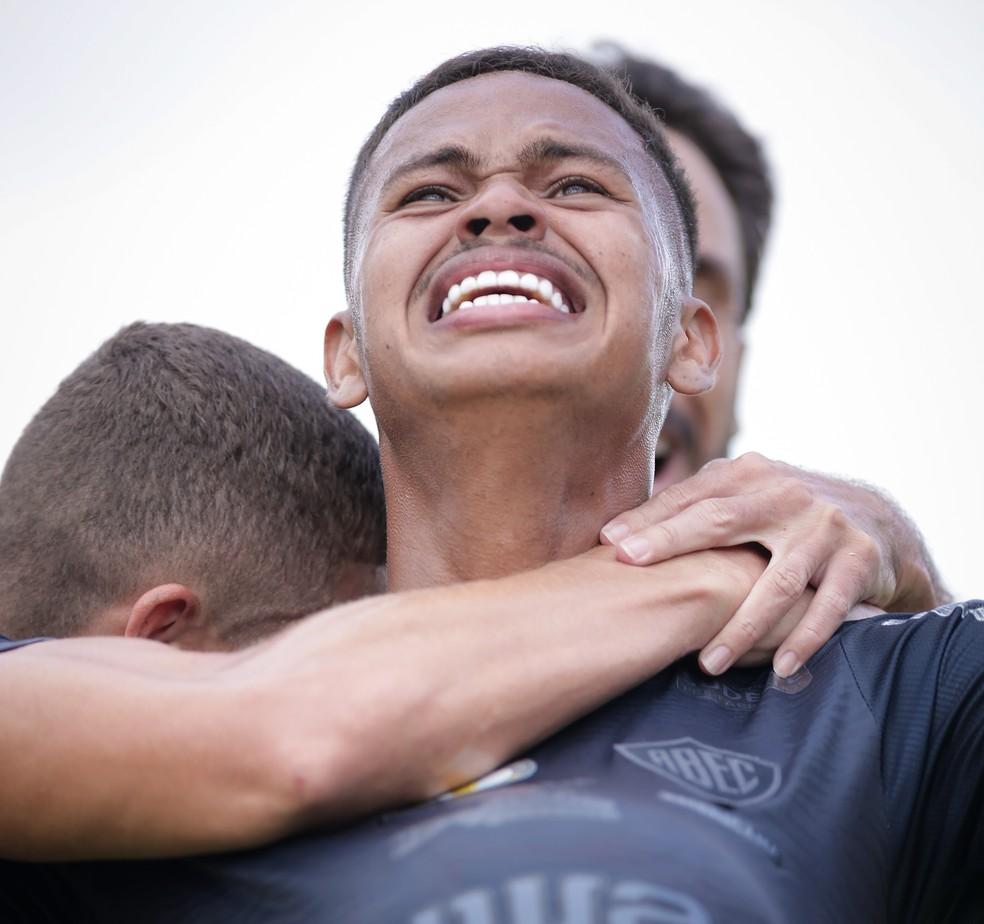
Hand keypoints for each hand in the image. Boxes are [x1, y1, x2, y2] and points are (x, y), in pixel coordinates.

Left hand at [600, 452, 944, 676]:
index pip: (691, 497)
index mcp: (750, 474)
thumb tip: (619, 533)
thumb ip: (697, 507)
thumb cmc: (787, 514)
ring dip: (741, 625)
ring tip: (709, 663)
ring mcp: (824, 526)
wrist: (879, 519)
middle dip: (672, 543)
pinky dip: (804, 638)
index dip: (649, 519)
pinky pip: (829, 607)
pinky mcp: (859, 559)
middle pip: (722, 521)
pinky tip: (779, 667)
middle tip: (631, 568)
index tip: (609, 543)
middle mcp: (785, 493)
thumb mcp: (746, 496)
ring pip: (777, 580)